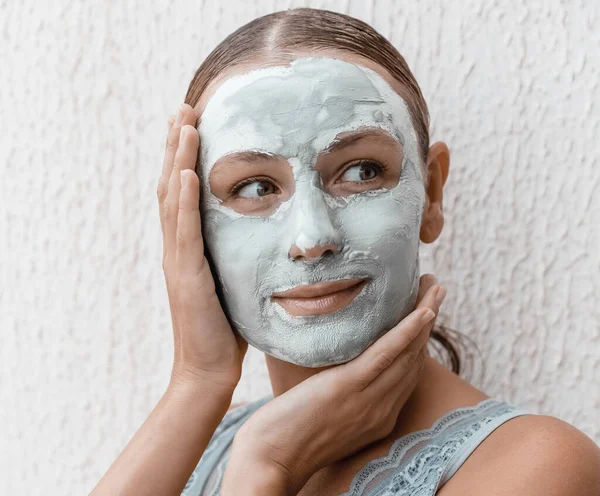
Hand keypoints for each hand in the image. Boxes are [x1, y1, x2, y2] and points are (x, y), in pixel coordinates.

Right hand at [158, 104, 247, 397]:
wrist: (208, 370)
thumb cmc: (224, 330)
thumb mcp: (230, 283)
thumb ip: (231, 257)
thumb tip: (255, 235)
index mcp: (188, 248)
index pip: (182, 194)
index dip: (184, 158)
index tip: (194, 125)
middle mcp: (177, 249)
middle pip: (170, 187)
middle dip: (175, 147)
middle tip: (182, 109)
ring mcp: (177, 262)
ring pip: (171, 202)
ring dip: (176, 160)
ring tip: (182, 124)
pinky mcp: (186, 278)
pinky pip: (182, 233)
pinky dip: (181, 201)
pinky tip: (185, 172)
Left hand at [221, 275, 445, 493]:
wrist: (270, 461)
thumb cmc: (287, 437)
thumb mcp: (325, 415)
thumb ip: (341, 394)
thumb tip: (337, 364)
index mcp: (378, 417)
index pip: (407, 372)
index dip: (419, 340)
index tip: (423, 313)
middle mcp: (381, 410)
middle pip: (414, 358)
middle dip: (428, 321)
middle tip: (435, 289)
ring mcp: (368, 399)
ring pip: (407, 352)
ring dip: (425, 316)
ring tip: (435, 287)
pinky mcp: (348, 387)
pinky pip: (386, 355)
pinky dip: (407, 332)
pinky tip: (420, 312)